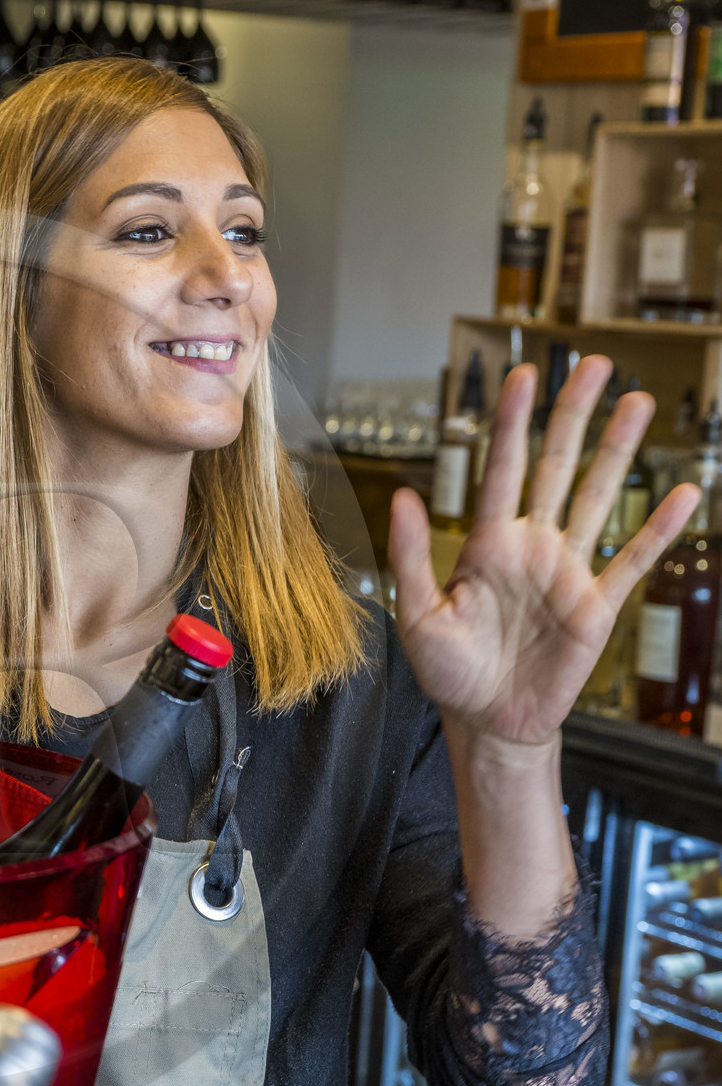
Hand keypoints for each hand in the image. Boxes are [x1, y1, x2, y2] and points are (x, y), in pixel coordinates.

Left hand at [390, 355, 698, 750]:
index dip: (513, 422)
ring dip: (619, 451)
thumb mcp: (417, 616)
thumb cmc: (449, 672)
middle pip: (558, 465)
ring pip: (599, 498)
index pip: (502, 469)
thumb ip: (412, 557)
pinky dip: (658, 529)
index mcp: (487, 544)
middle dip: (574, 414)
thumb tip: (402, 495)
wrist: (487, 723)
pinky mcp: (596, 607)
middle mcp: (532, 546)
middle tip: (594, 363)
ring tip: (639, 402)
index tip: (523, 374)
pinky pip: (631, 561)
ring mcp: (568, 572)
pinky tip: (684, 493)